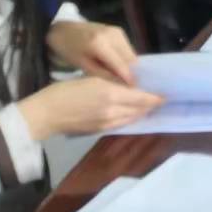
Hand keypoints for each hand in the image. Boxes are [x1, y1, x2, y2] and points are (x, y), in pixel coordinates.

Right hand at [18, 76, 163, 139]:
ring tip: (148, 107)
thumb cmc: (65, 91)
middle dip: (150, 106)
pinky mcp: (99, 131)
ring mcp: (107, 124)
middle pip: (139, 110)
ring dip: (141, 113)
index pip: (141, 98)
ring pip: (131, 119)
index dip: (155, 98)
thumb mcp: (91, 80)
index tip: (165, 95)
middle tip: (160, 100)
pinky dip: (129, 119)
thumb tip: (130, 87)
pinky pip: (121, 125)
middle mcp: (113, 112)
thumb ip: (113, 84)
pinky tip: (130, 114)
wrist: (46, 114)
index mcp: (111, 96)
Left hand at [46, 21, 136, 83]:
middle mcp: (113, 35)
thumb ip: (102, 74)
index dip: (129, 79)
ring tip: (120, 78)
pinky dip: (125, 59)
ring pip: (132, 54)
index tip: (133, 92)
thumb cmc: (67, 49)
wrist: (62, 29)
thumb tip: (120, 86)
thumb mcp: (81, 65)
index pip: (121, 65)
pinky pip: (128, 49)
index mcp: (100, 43)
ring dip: (129, 67)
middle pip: (131, 59)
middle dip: (130, 74)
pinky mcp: (119, 31)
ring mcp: (118, 31)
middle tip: (125, 87)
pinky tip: (116, 66)